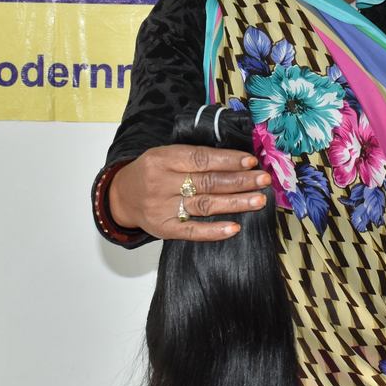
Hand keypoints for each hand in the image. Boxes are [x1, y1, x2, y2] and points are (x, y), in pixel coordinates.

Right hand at [108, 144, 270, 240]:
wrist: (121, 196)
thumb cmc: (152, 172)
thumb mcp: (165, 155)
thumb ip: (195, 157)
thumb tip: (237, 160)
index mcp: (163, 158)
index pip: (201, 159)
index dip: (227, 160)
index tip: (251, 162)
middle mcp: (162, 183)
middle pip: (207, 182)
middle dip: (239, 181)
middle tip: (263, 180)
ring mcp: (162, 207)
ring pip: (205, 205)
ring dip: (235, 203)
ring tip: (259, 200)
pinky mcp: (163, 229)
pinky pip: (192, 231)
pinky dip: (214, 230)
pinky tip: (235, 228)